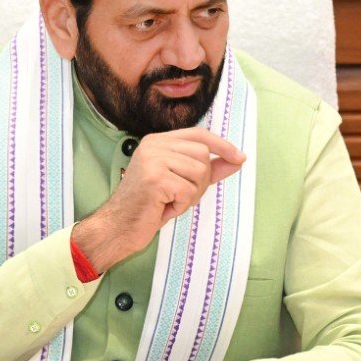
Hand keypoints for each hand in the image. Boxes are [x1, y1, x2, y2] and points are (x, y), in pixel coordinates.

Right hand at [73, 128, 244, 271]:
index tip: (240, 158)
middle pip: (202, 155)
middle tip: (181, 196)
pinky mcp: (154, 178)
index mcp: (158, 141)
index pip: (199, 134)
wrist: (119, 226)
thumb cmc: (150, 206)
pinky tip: (164, 208)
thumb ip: (208, 169)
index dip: (222, 145)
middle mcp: (154, 144)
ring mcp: (152, 159)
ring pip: (199, 173)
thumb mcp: (182, 182)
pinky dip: (181, 206)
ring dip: (191, 195)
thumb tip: (238, 159)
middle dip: (201, 181)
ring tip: (171, 202)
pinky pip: (188, 191)